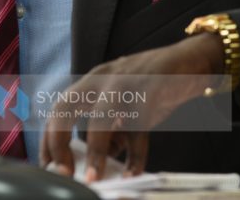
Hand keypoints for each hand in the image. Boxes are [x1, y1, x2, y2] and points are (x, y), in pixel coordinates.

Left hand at [40, 32, 224, 182]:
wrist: (191, 62)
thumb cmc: (155, 86)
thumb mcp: (127, 107)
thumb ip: (112, 131)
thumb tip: (100, 161)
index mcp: (93, 82)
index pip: (59, 109)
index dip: (49, 139)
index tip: (49, 165)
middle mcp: (103, 79)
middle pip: (66, 107)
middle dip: (58, 141)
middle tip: (62, 171)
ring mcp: (125, 82)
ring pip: (100, 118)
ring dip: (95, 151)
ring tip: (94, 178)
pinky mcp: (149, 90)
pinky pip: (139, 127)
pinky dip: (136, 156)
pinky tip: (133, 173)